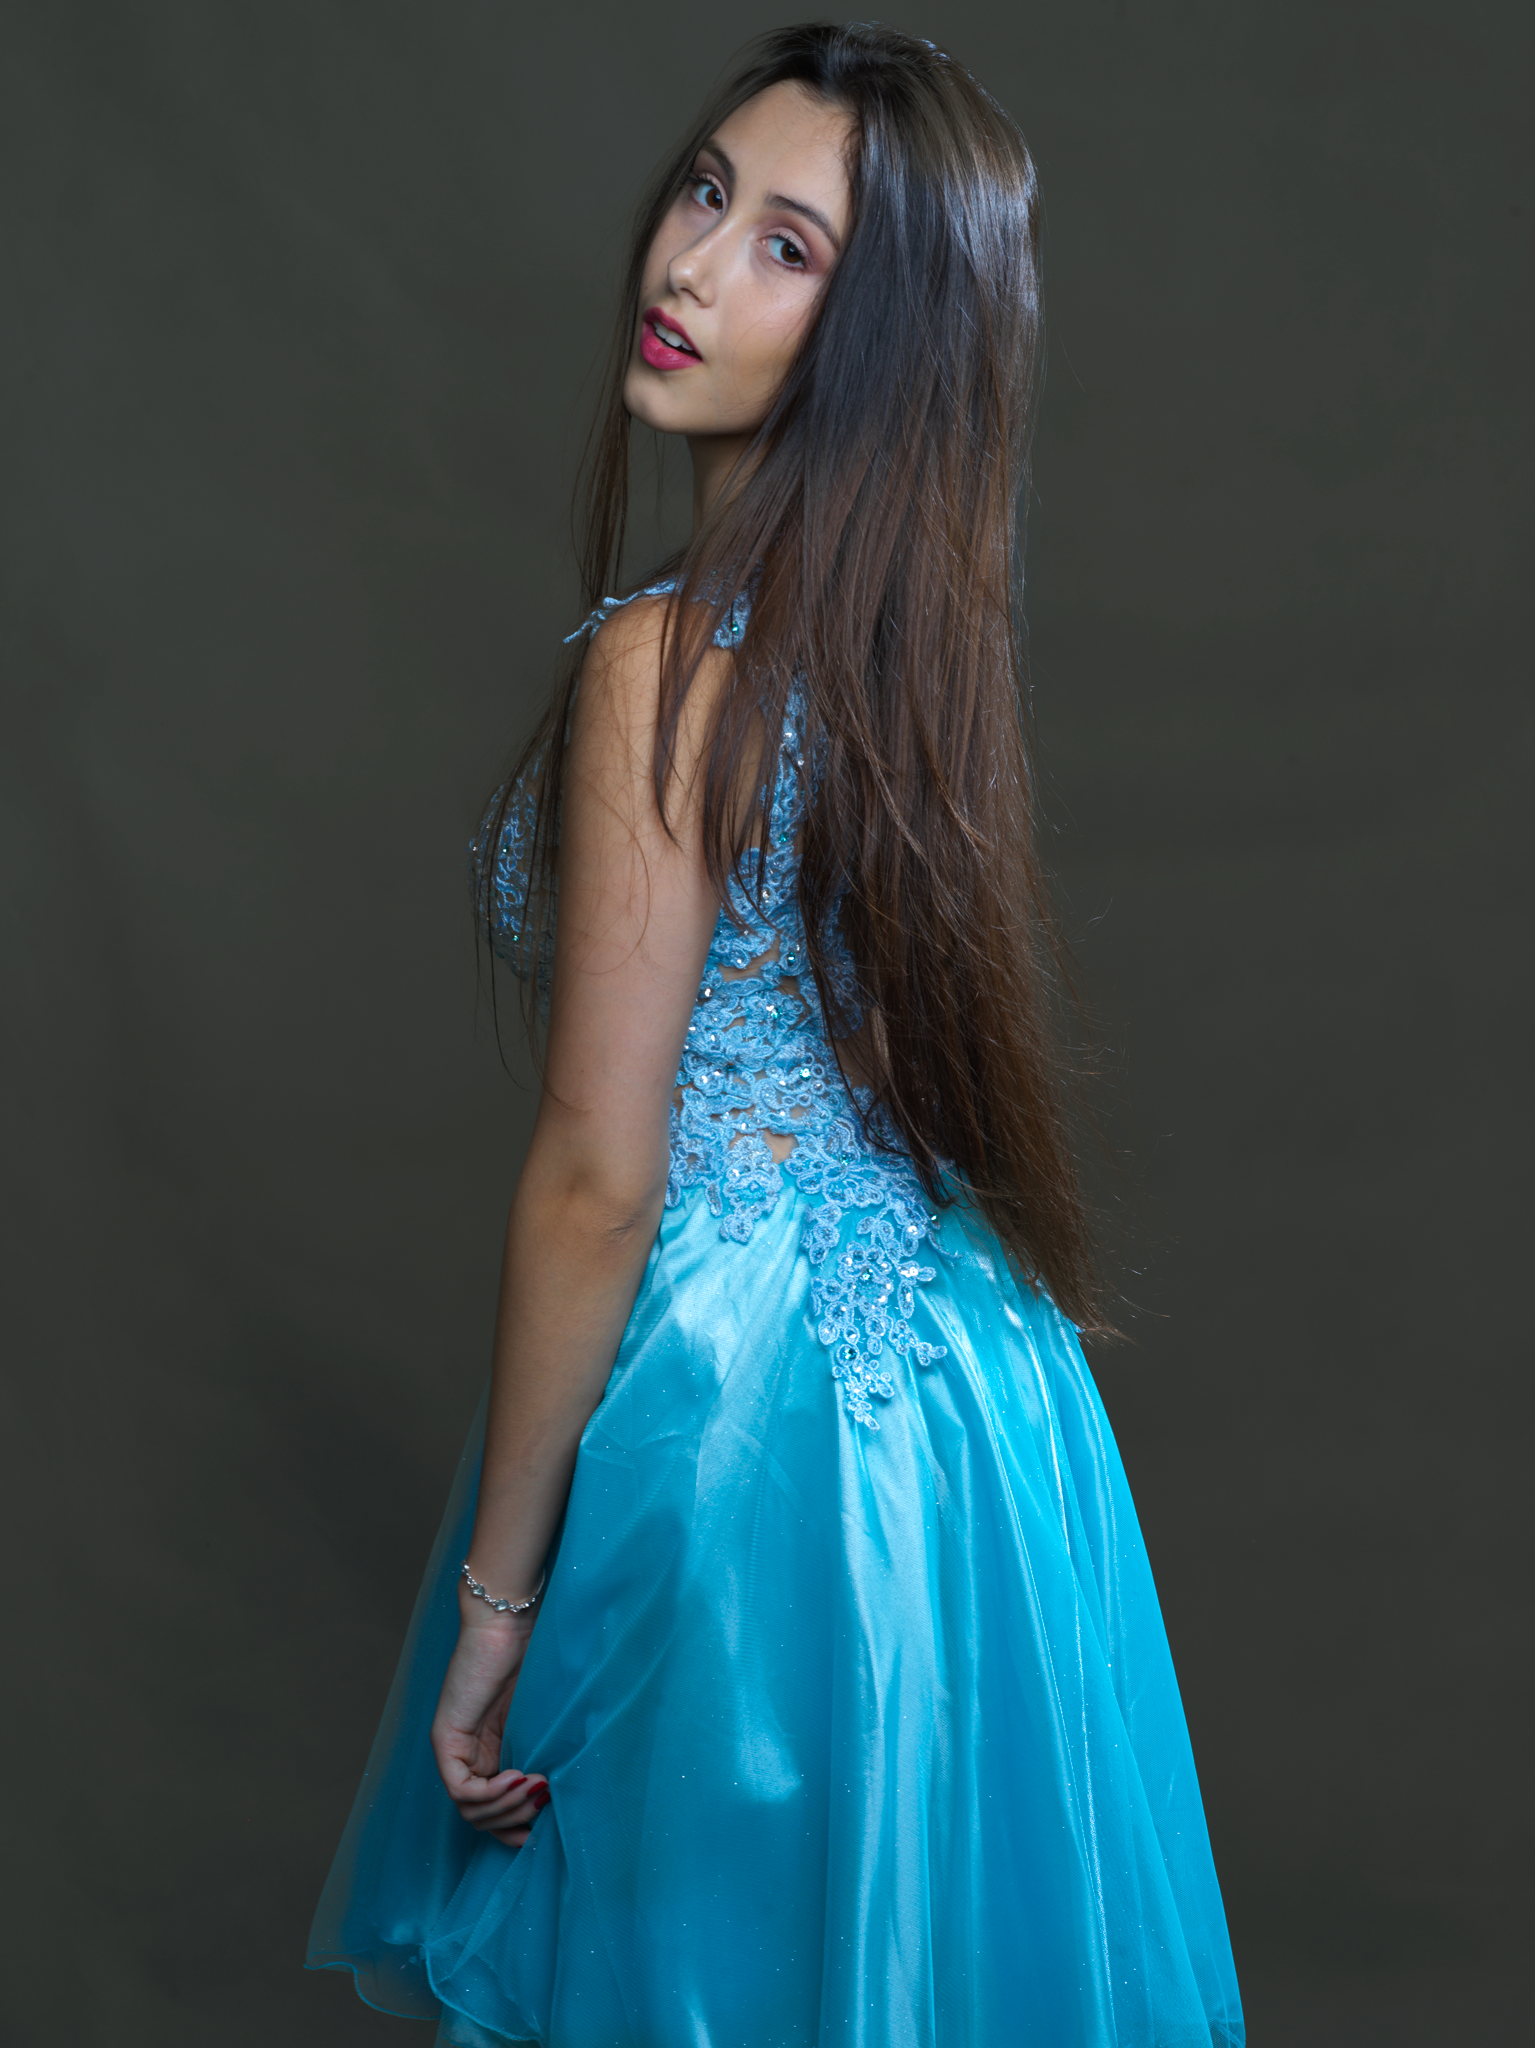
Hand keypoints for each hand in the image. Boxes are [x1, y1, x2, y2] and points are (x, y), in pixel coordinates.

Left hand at [430, 1598, 549, 1846]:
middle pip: (477, 1817)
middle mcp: (468, 1752)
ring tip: (537, 1788)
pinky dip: (492, 1793)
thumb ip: (546, 1751)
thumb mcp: (543, 1717)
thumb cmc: (535, 1656)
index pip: (488, 1809)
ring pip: (469, 1809)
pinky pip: (462, 1789)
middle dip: (511, 1823)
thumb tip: (566, 1793)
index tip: (538, 1834)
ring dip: (507, 1808)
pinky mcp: (446, 1738)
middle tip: (540, 1815)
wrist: (509, 1620)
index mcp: (489, 1748)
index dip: (511, 1826)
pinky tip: (521, 1778)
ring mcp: (454, 1746)